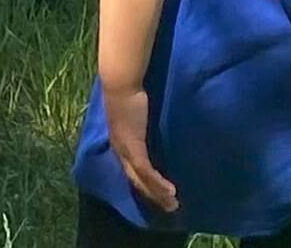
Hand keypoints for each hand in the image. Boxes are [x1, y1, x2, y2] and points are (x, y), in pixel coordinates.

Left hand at [103, 86, 176, 212]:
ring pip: (140, 179)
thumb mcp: (131, 112)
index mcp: (118, 141)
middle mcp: (118, 148)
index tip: (155, 194)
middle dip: (150, 194)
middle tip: (167, 206)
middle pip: (134, 179)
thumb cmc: (127, 92)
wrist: (120, 82)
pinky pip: (145, 170)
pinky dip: (157, 182)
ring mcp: (124, 148)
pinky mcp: (133, 145)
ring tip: (172, 204)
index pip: (129, 169)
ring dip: (157, 193)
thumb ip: (137, 121)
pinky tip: (170, 191)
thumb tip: (145, 124)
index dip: (141, 183)